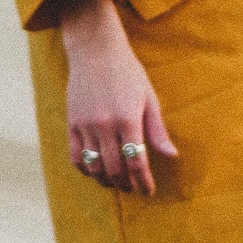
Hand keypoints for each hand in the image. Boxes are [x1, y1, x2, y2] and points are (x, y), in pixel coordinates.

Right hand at [56, 0, 177, 194]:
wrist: (95, 51)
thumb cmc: (128, 73)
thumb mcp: (149, 98)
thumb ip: (157, 130)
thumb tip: (171, 155)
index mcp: (128, 119)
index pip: (137, 162)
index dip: (143, 182)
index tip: (148, 192)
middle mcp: (105, 125)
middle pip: (115, 169)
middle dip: (126, 184)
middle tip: (133, 188)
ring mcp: (85, 125)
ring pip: (94, 166)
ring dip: (106, 180)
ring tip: (115, 182)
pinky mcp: (71, 123)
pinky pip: (75, 156)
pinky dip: (85, 169)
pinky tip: (95, 170)